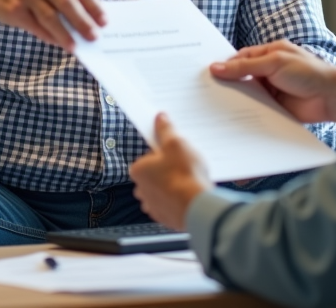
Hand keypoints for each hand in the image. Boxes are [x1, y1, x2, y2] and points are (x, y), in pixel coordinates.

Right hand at [0, 0, 105, 50]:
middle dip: (84, 22)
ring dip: (66, 35)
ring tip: (76, 45)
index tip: (104, 20)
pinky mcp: (14, 10)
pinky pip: (36, 27)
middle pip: (67, 3)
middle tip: (95, 36)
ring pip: (51, 18)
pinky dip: (49, 36)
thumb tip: (88, 11)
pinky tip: (58, 42)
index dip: (93, 5)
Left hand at [130, 113, 211, 229]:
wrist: (196, 207)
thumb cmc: (184, 175)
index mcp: (138, 170)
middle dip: (168, 170)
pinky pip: (171, 205)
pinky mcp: (165, 218)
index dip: (164, 153)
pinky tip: (191, 195)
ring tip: (190, 181)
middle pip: (155, 174)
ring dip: (173, 186)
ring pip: (162, 190)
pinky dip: (179, 200)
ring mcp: (152, 206)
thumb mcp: (176, 144)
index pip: (149, 157)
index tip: (176, 153)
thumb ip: (166, 130)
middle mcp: (141, 190)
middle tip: (186, 167)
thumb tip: (160, 118)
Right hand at [210, 40, 335, 126]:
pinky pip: (255, 110)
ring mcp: (270, 91)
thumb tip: (216, 67)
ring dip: (234, 100)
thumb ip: (244, 66)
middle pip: (240, 78)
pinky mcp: (274, 109)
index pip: (239, 59)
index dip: (223, 66)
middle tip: (204, 92)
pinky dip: (245, 113)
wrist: (331, 97)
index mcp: (267, 55)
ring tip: (212, 107)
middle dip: (226, 84)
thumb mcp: (273, 63)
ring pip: (246, 95)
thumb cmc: (308, 72)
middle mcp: (267, 72)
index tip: (205, 74)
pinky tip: (231, 118)